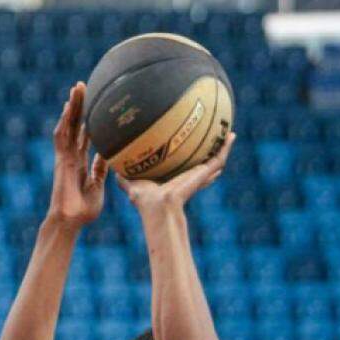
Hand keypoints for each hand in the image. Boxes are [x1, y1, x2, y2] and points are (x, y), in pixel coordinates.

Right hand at [47, 82, 108, 226]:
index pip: (85, 135)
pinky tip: (69, 107)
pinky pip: (61, 136)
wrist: (70, 220)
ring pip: (68, 125)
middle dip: (80, 105)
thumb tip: (109, 154)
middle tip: (85, 85)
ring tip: (77, 88)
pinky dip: (65, 121)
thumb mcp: (98, 185)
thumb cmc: (85, 210)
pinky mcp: (61, 160)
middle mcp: (71, 156)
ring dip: (72, 107)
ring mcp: (64, 157)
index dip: (89, 119)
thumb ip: (101, 169)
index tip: (95, 103)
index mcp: (81, 162)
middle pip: (75, 125)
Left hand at [117, 132, 235, 212]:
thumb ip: (121, 176)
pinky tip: (231, 135)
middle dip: (205, 152)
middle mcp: (186, 177)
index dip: (184, 157)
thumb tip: (108, 163)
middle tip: (212, 136)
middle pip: (199, 164)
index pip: (181, 168)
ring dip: (221, 147)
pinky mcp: (204, 174)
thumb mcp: (131, 183)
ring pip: (214, 160)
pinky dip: (226, 147)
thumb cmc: (144, 200)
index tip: (187, 145)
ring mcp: (197, 176)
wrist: (158, 207)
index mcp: (171, 179)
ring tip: (228, 133)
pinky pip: (218, 159)